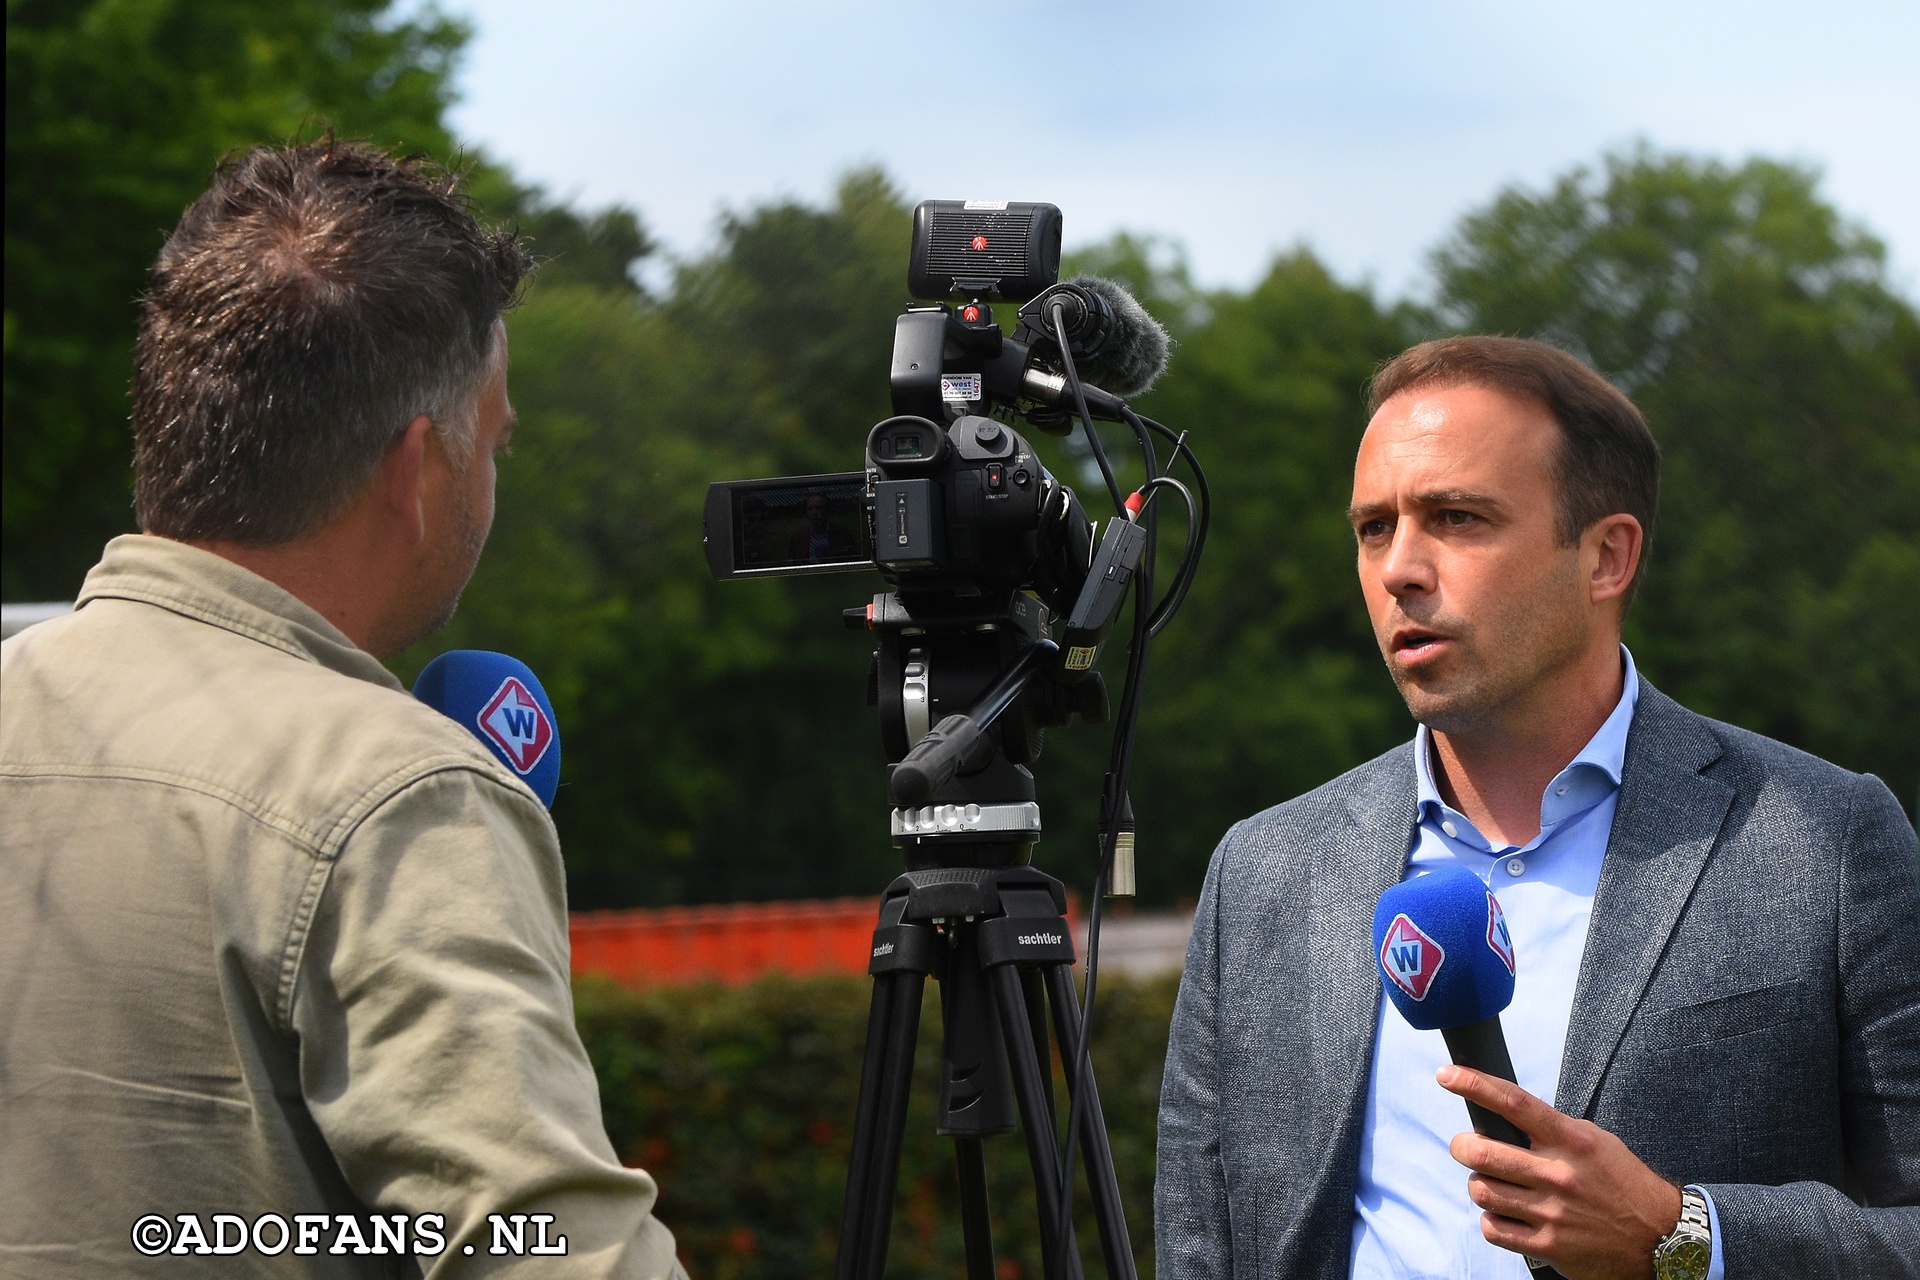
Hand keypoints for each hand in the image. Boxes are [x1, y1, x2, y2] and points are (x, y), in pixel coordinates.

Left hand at [1439, 1064, 1682, 1279]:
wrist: (1661, 1237)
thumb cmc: (1622, 1182)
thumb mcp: (1594, 1141)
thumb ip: (1551, 1128)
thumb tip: (1503, 1115)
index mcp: (1571, 1140)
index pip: (1514, 1103)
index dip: (1475, 1085)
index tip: (1446, 1074)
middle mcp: (1558, 1173)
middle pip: (1481, 1151)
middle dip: (1463, 1146)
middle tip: (1467, 1147)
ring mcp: (1552, 1211)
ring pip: (1481, 1190)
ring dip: (1480, 1184)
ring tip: (1494, 1184)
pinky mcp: (1549, 1245)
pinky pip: (1493, 1228)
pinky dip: (1492, 1220)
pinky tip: (1506, 1215)